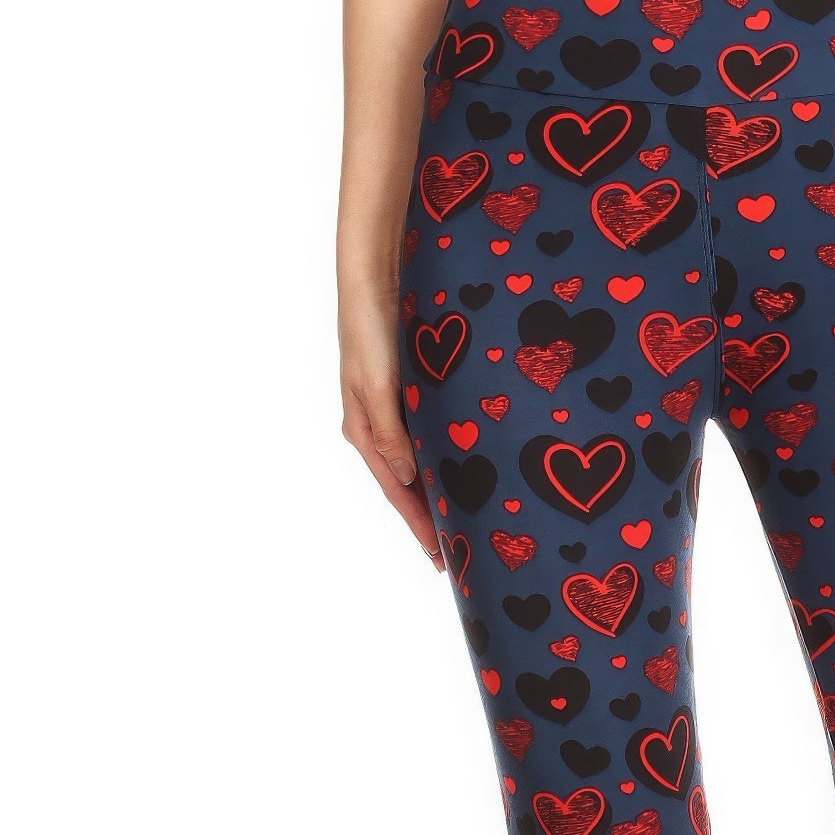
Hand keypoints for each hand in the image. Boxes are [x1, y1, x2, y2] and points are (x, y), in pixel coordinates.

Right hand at [339, 284, 442, 567]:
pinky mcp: (414, 388)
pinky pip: (433, 432)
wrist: (375, 274)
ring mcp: (397, 407)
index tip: (441, 560)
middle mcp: (379, 425)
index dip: (419, 527)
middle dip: (432, 516)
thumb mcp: (376, 384)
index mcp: (364, 431)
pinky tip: (469, 464)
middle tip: (462, 550)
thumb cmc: (369, 327)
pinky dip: (447, 453)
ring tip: (469, 517)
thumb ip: (391, 433)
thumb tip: (408, 480)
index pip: (397, 493)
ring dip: (442, 487)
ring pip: (423, 460)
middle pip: (409, 484)